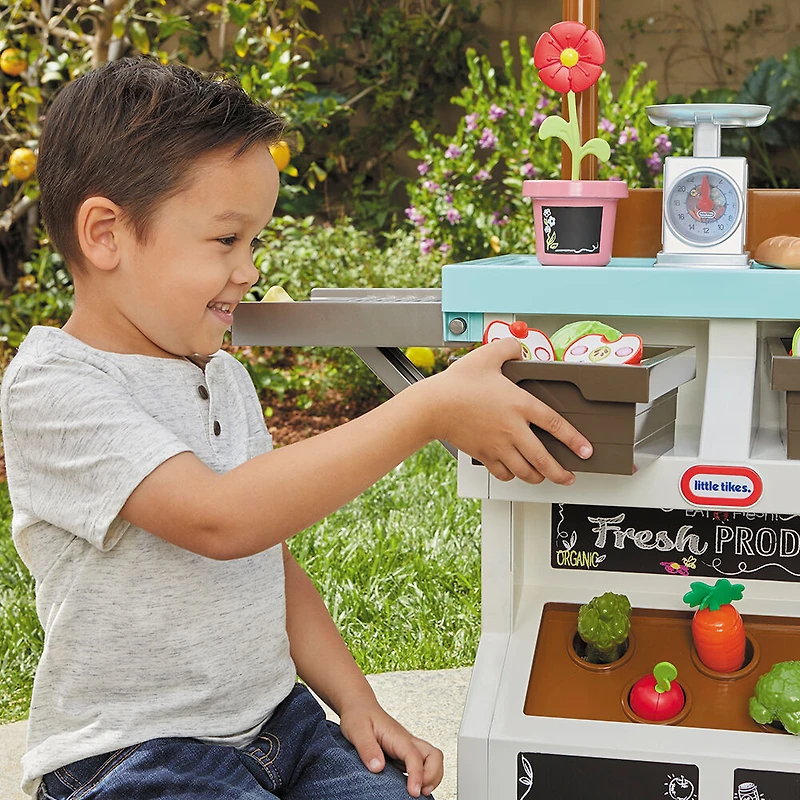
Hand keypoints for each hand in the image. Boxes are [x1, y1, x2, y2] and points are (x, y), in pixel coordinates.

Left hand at [338, 700, 442, 797]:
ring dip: (431, 776)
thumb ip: (367, 749)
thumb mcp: (357, 731)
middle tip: (419, 791)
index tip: (414, 792)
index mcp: (397, 737)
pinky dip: (422, 776)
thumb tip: (378, 767)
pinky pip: (421, 764)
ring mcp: (406, 747)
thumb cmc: (359, 716)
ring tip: (418, 791)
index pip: (415, 757)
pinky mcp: (403, 753)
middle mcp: (406, 741)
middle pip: (434, 756)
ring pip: (432, 760)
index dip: (417, 776)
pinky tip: (410, 784)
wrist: (359, 706)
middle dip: (432, 776)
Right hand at [421, 337, 592, 484]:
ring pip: (525, 471)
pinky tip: (515, 472)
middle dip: (560, 473)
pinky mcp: (483, 454)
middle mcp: (512, 429)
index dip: (575, 440)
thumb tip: (518, 347)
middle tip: (568, 477)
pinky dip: (512, 475)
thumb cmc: (457, 384)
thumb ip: (508, 348)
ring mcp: (498, 445)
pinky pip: (503, 473)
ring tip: (544, 477)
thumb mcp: (487, 356)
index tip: (586, 450)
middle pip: (544, 459)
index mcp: (519, 404)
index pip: (556, 425)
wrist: (433, 406)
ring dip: (538, 477)